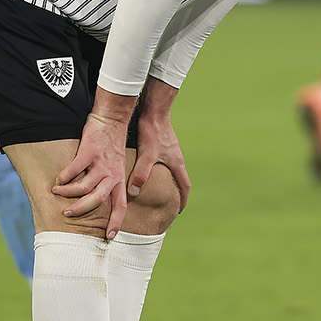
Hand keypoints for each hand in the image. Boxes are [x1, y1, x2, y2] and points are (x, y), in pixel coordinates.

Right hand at [53, 108, 131, 237]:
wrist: (111, 121)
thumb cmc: (111, 146)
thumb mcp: (117, 167)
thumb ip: (108, 183)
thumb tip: (95, 200)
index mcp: (118, 180)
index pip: (121, 205)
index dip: (116, 222)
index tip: (109, 237)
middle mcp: (111, 174)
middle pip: (98, 199)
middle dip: (81, 209)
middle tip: (67, 214)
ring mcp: (100, 163)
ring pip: (83, 186)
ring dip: (67, 192)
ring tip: (56, 191)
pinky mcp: (89, 152)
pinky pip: (74, 169)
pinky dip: (64, 176)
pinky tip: (58, 178)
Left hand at [128, 101, 191, 215]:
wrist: (155, 109)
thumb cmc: (153, 131)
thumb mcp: (146, 154)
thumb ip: (141, 174)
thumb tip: (135, 192)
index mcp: (177, 163)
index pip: (185, 186)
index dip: (182, 200)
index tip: (179, 211)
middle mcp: (176, 158)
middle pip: (180, 179)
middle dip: (176, 193)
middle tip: (168, 204)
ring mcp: (170, 150)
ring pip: (172, 170)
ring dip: (168, 181)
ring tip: (158, 191)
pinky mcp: (163, 144)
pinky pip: (165, 162)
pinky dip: (160, 171)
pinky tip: (149, 172)